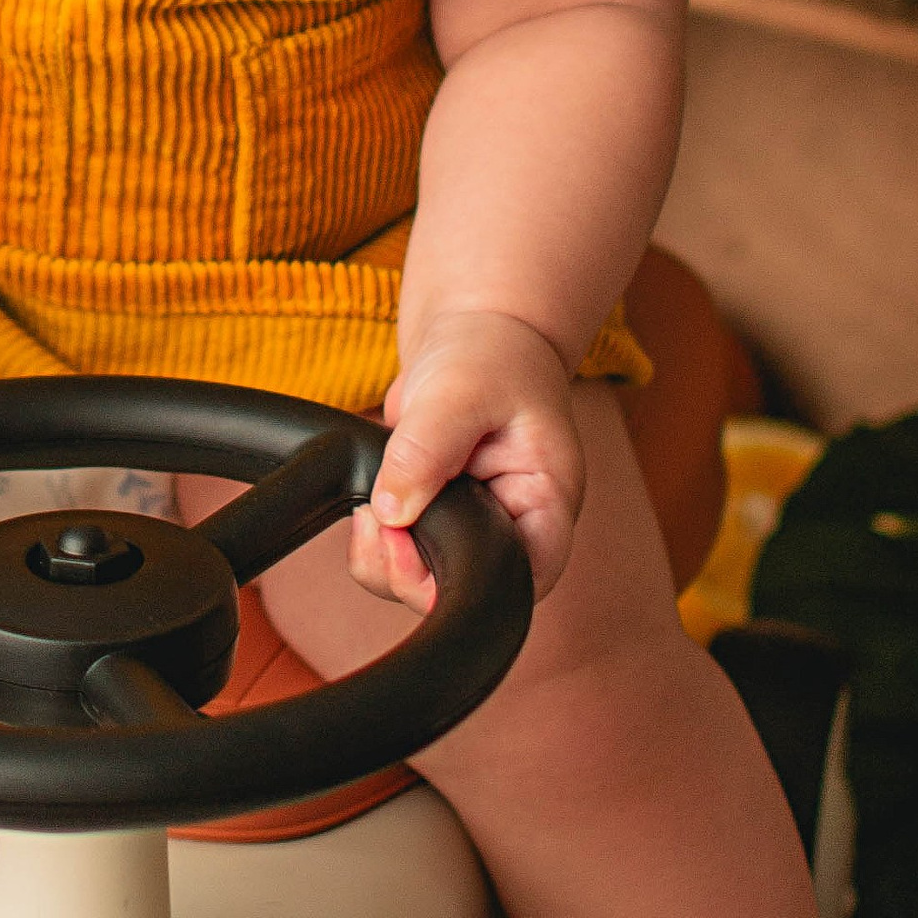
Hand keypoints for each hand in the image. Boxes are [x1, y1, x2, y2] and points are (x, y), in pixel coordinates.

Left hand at [351, 308, 583, 606]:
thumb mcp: (460, 392)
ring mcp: (475, 523)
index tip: (413, 545)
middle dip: (412, 569)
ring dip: (388, 555)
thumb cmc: (491, 353)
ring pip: (429, 578)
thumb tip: (392, 513)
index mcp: (546, 500)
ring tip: (374, 503)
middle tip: (381, 521)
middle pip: (469, 587)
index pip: (525, 577)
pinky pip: (405, 553)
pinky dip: (378, 539)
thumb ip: (426, 451)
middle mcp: (515, 522)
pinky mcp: (439, 516)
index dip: (470, 583)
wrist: (475, 330)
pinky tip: (371, 501)